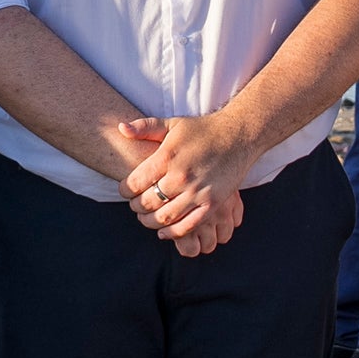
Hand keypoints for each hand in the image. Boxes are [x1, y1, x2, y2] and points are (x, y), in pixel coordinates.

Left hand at [118, 114, 255, 242]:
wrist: (238, 136)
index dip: (124, 190)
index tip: (124, 191)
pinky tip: (163, 232)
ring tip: (146, 217)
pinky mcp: (212, 204)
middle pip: (147, 203)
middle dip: (135, 207)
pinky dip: (172, 233)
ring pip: (164, 217)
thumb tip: (120, 129)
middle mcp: (181, 176)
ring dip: (150, 222)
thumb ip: (144, 126)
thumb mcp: (172, 124)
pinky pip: (188, 226)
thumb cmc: (202, 130)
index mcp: (167, 157)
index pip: (134, 183)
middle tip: (134, 205)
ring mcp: (198, 192)